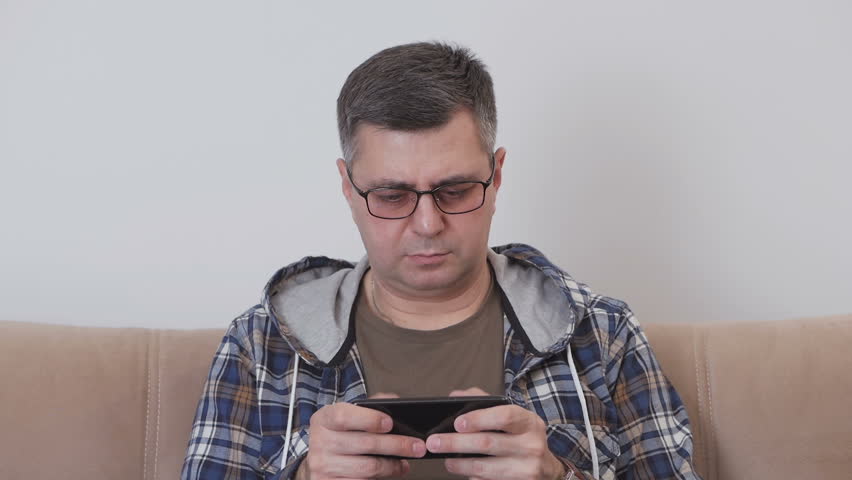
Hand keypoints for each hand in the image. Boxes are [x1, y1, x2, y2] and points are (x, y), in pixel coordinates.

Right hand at [301, 394, 426, 479]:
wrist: (318, 460)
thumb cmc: (340, 434)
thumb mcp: (348, 416)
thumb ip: (370, 406)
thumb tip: (395, 401)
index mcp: (324, 419)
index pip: (343, 416)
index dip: (369, 419)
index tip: (390, 423)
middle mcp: (321, 442)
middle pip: (364, 444)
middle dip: (396, 445)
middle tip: (417, 446)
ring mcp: (323, 466)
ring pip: (368, 467)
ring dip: (393, 465)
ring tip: (406, 462)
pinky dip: (382, 478)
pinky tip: (393, 472)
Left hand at [425, 388, 567, 479]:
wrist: (547, 468)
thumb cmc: (521, 437)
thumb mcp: (512, 416)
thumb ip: (483, 401)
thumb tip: (455, 397)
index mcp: (529, 422)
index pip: (504, 416)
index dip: (479, 419)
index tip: (457, 423)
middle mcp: (532, 445)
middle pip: (488, 443)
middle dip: (456, 443)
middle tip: (434, 442)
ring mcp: (527, 469)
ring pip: (485, 468)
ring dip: (459, 464)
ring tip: (446, 459)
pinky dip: (472, 478)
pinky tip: (463, 472)